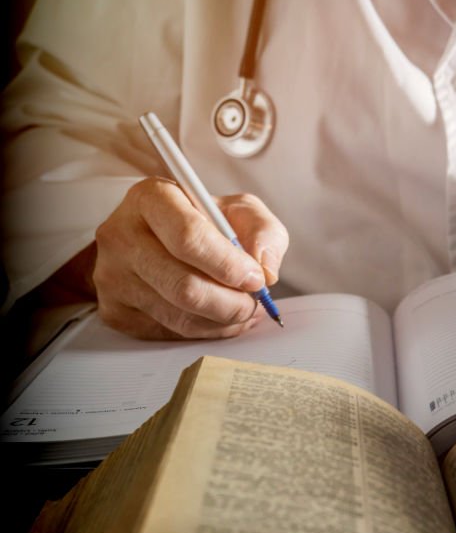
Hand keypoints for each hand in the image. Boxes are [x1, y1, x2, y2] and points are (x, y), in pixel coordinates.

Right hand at [91, 178, 288, 338]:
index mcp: (151, 198)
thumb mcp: (240, 210)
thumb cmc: (204, 221)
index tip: (256, 279)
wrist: (160, 239)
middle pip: (183, 286)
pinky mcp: (114, 310)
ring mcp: (112, 276)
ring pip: (179, 317)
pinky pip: (169, 333)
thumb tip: (265, 270)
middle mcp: (122, 235)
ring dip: (223, 321)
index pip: (188, 238)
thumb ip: (263, 232)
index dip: (229, 265)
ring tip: (244, 310)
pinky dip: (205, 331)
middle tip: (255, 303)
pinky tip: (219, 317)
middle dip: (232, 303)